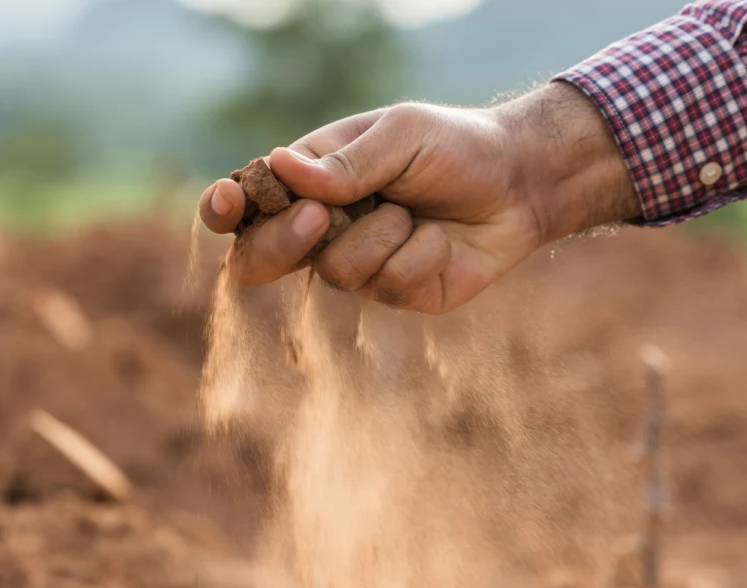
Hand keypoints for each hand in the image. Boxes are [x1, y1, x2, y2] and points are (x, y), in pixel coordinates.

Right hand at [198, 81, 639, 313]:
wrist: (522, 184)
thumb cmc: (456, 147)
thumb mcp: (402, 135)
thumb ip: (347, 162)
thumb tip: (281, 168)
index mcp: (312, 179)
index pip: (249, 203)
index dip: (226, 209)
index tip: (224, 205)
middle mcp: (325, 228)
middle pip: (262, 257)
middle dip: (284, 242)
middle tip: (320, 219)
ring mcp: (358, 266)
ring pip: (335, 272)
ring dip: (382, 236)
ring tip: (416, 212)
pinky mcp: (397, 293)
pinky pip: (388, 284)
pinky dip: (421, 254)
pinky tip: (440, 239)